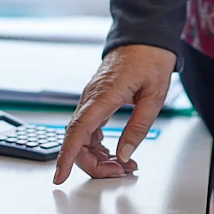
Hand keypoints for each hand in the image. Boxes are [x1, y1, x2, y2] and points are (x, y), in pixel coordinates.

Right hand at [53, 44, 175, 181]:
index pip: (77, 131)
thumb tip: (124, 154)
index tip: (59, 176)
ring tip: (124, 165)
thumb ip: (138, 127)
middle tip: (121, 171)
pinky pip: (89, 131)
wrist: (144, 38)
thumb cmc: (150, 59)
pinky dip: (99, 147)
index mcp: (103, 95)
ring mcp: (91, 100)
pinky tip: (116, 154)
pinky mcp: (95, 103)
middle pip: (78, 141)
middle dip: (94, 164)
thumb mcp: (154, 96)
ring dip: (98, 157)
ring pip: (82, 138)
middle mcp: (90, 98)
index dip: (66, 156)